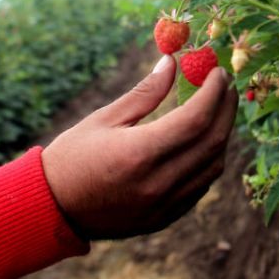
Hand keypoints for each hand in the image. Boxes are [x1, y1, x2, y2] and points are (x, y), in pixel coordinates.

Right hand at [41, 55, 237, 239]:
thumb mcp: (104, 119)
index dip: (214, 92)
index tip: (218, 72)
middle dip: (226, 109)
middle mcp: (158, 182)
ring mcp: (165, 204)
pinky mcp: (167, 217)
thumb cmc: (72, 158)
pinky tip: (204, 140)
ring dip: (223, 135)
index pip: (196, 119)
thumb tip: (172, 61)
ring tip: (219, 110)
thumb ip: (145, 92)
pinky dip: (210, 159)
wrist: (51, 211)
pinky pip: (202, 185)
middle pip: (213, 141)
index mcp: (139, 153)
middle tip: (226, 86)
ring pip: (214, 166)